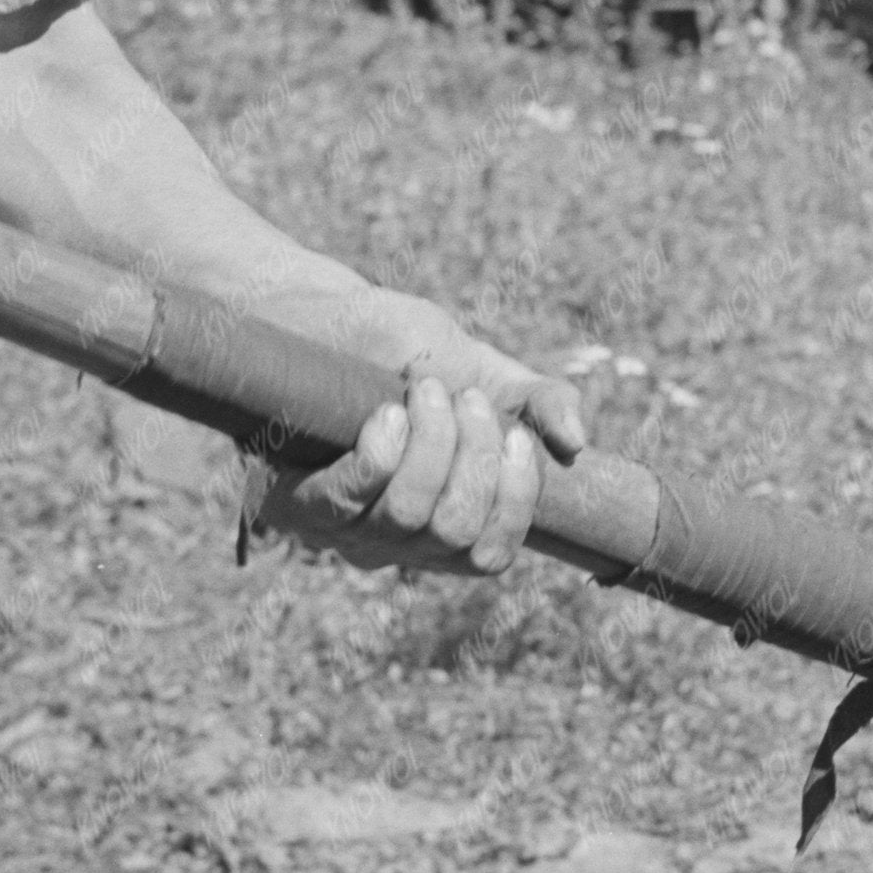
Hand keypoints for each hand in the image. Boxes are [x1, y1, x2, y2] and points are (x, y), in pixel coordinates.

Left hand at [251, 311, 589, 583]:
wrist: (326, 316)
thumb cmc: (404, 350)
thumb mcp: (483, 369)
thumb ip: (536, 401)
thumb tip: (576, 442)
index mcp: (443, 525)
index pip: (490, 556)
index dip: (514, 505)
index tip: (519, 441)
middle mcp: (393, 542)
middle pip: (454, 535)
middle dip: (473, 461)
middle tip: (465, 398)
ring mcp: (342, 528)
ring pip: (407, 517)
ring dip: (431, 448)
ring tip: (427, 390)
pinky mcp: (296, 499)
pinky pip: (348, 499)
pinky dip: (382, 455)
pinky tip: (389, 414)